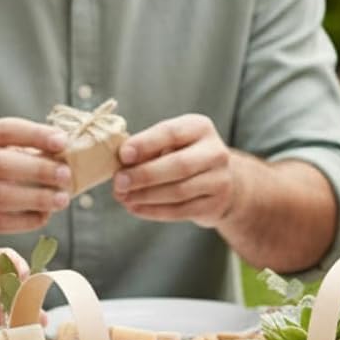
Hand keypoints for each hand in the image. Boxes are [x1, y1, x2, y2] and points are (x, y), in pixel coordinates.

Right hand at [0, 118, 72, 245]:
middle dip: (39, 169)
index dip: (36, 135)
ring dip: (37, 197)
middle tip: (66, 175)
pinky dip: (25, 220)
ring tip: (61, 199)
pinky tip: (43, 216)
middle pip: (2, 164)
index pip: (5, 130)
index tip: (63, 141)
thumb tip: (66, 155)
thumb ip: (21, 151)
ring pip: (1, 195)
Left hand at [0, 248, 28, 339]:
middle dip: (27, 294)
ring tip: (36, 325)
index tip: (23, 280)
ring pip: (14, 309)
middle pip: (14, 285)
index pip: (2, 259)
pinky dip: (17, 335)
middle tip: (34, 307)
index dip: (17, 267)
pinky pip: (6, 332)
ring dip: (26, 316)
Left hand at [112, 114, 234, 226]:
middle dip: (144, 175)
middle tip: (119, 182)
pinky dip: (154, 211)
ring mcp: (219, 180)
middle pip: (179, 165)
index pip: (171, 133)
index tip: (123, 155)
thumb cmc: (184, 156)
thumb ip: (148, 149)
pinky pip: (181, 211)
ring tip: (124, 197)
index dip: (146, 144)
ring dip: (146, 196)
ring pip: (179, 191)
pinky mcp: (215, 204)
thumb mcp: (170, 144)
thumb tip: (121, 163)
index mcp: (200, 128)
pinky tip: (136, 208)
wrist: (220, 181)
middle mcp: (215, 152)